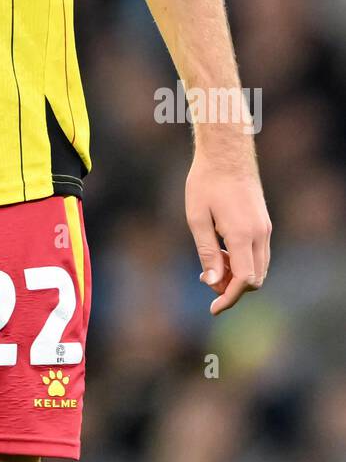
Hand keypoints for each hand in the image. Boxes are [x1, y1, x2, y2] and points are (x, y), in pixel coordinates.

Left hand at [186, 154, 271, 314]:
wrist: (226, 152)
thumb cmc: (206, 181)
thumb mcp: (197, 217)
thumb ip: (206, 252)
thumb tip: (211, 283)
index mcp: (242, 234)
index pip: (244, 280)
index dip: (229, 298)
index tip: (213, 309)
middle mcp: (260, 234)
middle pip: (255, 279)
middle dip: (232, 288)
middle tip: (206, 279)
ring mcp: (265, 227)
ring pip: (259, 267)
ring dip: (238, 275)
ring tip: (212, 264)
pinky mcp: (264, 222)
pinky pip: (259, 253)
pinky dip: (244, 261)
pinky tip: (222, 251)